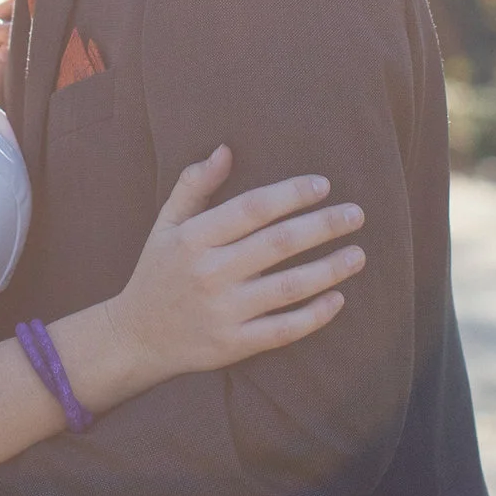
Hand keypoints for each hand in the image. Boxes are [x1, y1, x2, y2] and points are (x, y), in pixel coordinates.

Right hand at [103, 145, 364, 378]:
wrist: (137, 338)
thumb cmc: (158, 271)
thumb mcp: (166, 224)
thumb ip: (194, 185)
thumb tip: (226, 150)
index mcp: (193, 238)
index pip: (252, 208)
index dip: (291, 194)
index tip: (323, 185)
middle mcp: (210, 273)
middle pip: (279, 244)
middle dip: (323, 226)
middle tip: (356, 214)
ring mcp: (223, 312)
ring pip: (289, 287)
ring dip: (330, 269)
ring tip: (358, 254)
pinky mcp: (234, 345)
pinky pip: (284, 329)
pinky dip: (315, 315)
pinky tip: (338, 298)